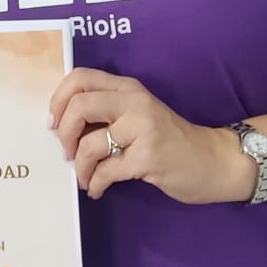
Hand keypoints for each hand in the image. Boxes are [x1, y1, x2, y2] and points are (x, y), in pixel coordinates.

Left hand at [49, 68, 248, 204]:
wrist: (213, 160)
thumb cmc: (169, 139)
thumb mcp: (138, 115)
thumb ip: (107, 114)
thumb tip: (62, 125)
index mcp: (127, 87)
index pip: (80, 77)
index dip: (58, 99)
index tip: (54, 122)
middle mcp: (134, 102)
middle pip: (79, 106)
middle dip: (63, 134)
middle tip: (66, 152)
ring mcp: (143, 129)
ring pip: (90, 144)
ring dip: (80, 166)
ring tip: (85, 177)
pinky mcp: (149, 158)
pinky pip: (107, 171)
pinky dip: (96, 183)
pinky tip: (98, 189)